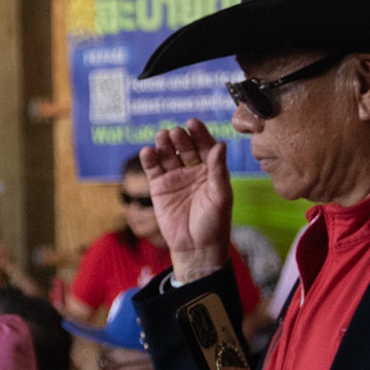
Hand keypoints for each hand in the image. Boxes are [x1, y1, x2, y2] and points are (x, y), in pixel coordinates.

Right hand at [138, 120, 232, 279]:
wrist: (196, 247)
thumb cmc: (215, 223)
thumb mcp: (221, 196)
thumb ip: (218, 170)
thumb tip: (220, 144)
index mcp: (211, 170)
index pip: (205, 145)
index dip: (199, 133)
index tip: (193, 123)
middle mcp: (193, 170)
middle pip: (184, 147)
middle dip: (179, 138)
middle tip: (175, 132)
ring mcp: (175, 177)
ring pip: (167, 154)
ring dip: (163, 144)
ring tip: (161, 136)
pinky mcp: (158, 187)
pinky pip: (153, 168)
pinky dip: (149, 158)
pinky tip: (148, 151)